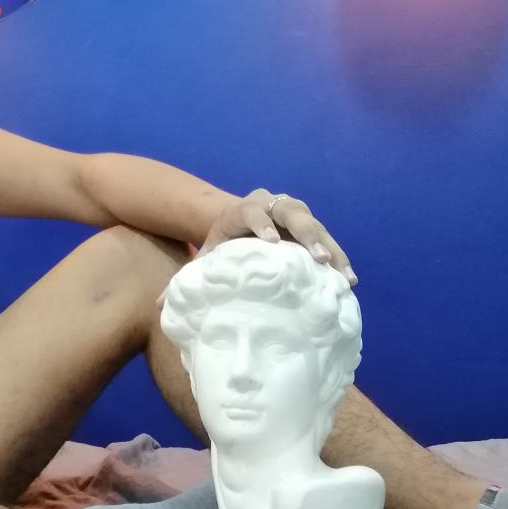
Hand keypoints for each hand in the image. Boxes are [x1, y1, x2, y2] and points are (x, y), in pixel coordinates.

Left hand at [156, 189, 356, 308]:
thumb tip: (159, 304)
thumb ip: (188, 277)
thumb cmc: (224, 243)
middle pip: (290, 212)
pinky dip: (338, 258)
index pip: (251, 211)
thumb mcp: (208, 255)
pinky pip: (328, 241)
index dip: (261, 223)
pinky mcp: (312, 228)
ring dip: (329, 248)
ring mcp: (295, 213)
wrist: (243, 222)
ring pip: (315, 225)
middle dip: (305, 234)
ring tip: (341, 274)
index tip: (270, 243)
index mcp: (243, 209)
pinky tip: (348, 280)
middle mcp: (273, 204)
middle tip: (315, 258)